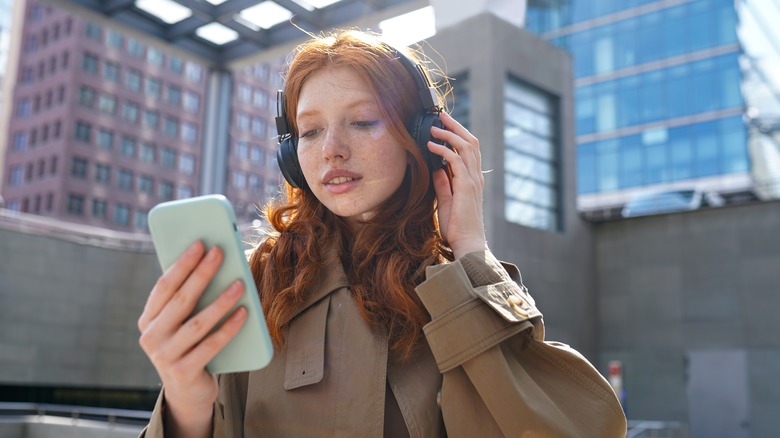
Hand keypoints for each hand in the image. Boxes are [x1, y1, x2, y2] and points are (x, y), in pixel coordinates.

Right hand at [137, 241, 246, 436]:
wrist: (187, 393)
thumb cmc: (189, 347)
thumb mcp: (182, 323)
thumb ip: (189, 299)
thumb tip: (214, 263)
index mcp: (148, 319)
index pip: (164, 286)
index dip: (182, 264)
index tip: (200, 243)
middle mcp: (151, 337)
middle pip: (181, 300)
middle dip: (202, 273)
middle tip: (220, 252)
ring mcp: (165, 356)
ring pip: (197, 323)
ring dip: (220, 301)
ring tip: (240, 283)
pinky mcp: (182, 372)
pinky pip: (210, 345)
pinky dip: (228, 328)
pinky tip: (244, 313)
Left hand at [428, 111, 488, 258]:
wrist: (467, 244)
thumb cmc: (458, 227)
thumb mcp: (447, 201)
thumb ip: (443, 184)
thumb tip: (436, 168)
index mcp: (472, 180)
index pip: (470, 150)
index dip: (459, 134)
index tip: (445, 125)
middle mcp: (475, 177)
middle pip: (471, 142)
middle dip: (456, 126)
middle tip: (441, 115)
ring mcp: (473, 181)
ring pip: (466, 147)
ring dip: (449, 134)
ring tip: (434, 127)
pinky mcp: (466, 187)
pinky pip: (457, 161)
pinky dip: (444, 150)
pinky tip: (432, 146)